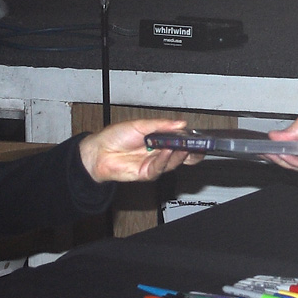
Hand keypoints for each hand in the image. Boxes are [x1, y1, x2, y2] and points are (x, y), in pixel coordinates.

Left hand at [79, 118, 201, 182]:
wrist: (99, 151)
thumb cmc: (116, 136)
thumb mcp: (141, 125)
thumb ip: (162, 125)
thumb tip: (181, 124)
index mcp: (160, 139)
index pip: (180, 141)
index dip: (190, 140)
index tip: (198, 137)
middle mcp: (159, 152)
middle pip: (181, 155)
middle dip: (190, 151)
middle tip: (196, 145)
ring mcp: (153, 164)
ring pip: (173, 162)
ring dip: (178, 154)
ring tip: (181, 146)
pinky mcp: (147, 173)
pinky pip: (159, 168)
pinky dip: (164, 160)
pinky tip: (167, 152)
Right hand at [266, 94, 297, 171]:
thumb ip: (294, 128)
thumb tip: (275, 137)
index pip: (292, 147)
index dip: (278, 147)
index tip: (265, 145)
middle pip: (293, 158)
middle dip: (277, 156)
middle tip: (265, 152)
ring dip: (284, 159)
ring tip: (272, 153)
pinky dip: (296, 161)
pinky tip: (286, 155)